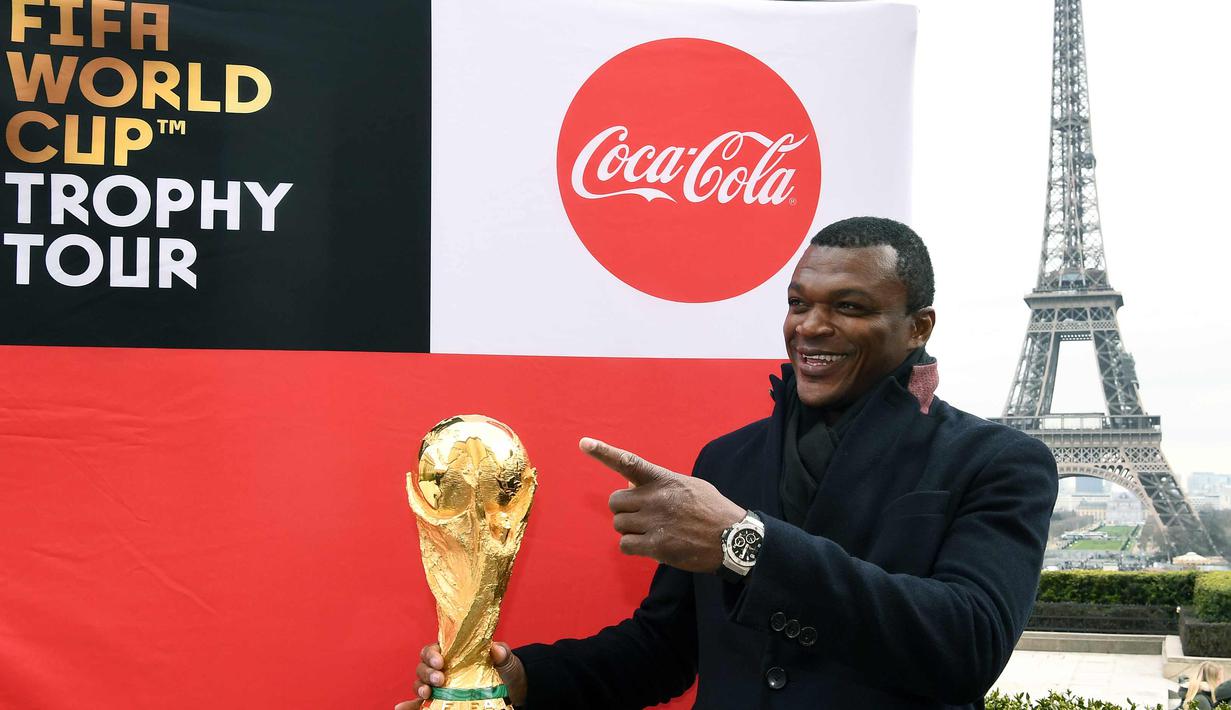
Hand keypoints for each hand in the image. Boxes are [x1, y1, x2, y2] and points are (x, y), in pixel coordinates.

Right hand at [394, 642, 526, 709]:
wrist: (511, 690)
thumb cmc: (504, 669)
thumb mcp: (506, 660)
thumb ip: (501, 653)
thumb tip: (495, 648)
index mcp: (454, 653)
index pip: (434, 649)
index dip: (432, 653)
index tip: (441, 661)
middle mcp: (443, 668)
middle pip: (423, 666)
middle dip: (427, 672)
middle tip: (439, 679)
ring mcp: (440, 686)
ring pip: (420, 684)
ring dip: (419, 688)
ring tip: (426, 694)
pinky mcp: (441, 702)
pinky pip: (421, 704)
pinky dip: (409, 706)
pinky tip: (400, 708)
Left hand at [581, 437, 744, 573]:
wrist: (733, 538)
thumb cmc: (711, 510)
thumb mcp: (688, 486)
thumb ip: (659, 484)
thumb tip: (630, 488)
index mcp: (663, 480)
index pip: (629, 462)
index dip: (604, 452)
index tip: (584, 443)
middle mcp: (655, 498)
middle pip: (615, 502)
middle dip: (625, 510)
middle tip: (642, 516)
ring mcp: (655, 522)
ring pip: (619, 525)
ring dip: (630, 530)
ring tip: (652, 532)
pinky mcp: (657, 546)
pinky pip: (625, 545)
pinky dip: (633, 547)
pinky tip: (650, 546)